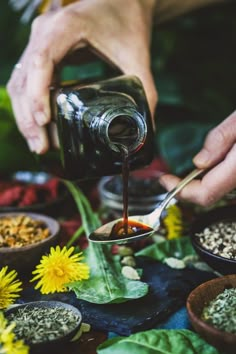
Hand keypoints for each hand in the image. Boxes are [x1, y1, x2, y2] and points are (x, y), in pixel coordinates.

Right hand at [7, 0, 156, 153]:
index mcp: (65, 27)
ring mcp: (39, 42)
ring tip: (38, 144)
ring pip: (20, 82)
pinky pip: (27, 82)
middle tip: (40, 146)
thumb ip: (146, 90)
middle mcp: (45, 32)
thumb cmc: (126, 20)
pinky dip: (29, 106)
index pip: (42, 61)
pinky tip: (39, 128)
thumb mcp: (137, 55)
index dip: (39, 93)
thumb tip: (148, 126)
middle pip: (25, 78)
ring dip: (25, 116)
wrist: (120, 2)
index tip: (45, 121)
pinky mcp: (41, 53)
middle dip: (29, 116)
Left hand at [160, 110, 235, 205]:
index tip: (164, 180)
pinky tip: (211, 167)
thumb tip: (199, 163)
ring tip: (187, 173)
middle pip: (212, 194)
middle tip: (171, 178)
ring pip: (221, 190)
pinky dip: (215, 178)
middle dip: (189, 188)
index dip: (181, 191)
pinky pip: (229, 182)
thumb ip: (222, 139)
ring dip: (201, 184)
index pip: (206, 193)